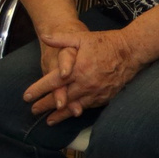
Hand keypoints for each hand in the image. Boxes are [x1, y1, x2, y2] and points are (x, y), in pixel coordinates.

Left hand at [22, 26, 143, 121]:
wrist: (131, 52)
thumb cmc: (106, 43)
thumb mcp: (82, 37)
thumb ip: (62, 39)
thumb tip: (44, 37)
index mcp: (77, 69)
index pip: (52, 83)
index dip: (38, 90)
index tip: (26, 96)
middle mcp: (85, 84)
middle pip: (60, 98)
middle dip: (45, 105)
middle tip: (33, 111)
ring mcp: (96, 92)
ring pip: (73, 107)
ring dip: (60, 115)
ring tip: (48, 120)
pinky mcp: (105, 97)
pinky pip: (88, 107)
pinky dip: (77, 111)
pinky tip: (70, 114)